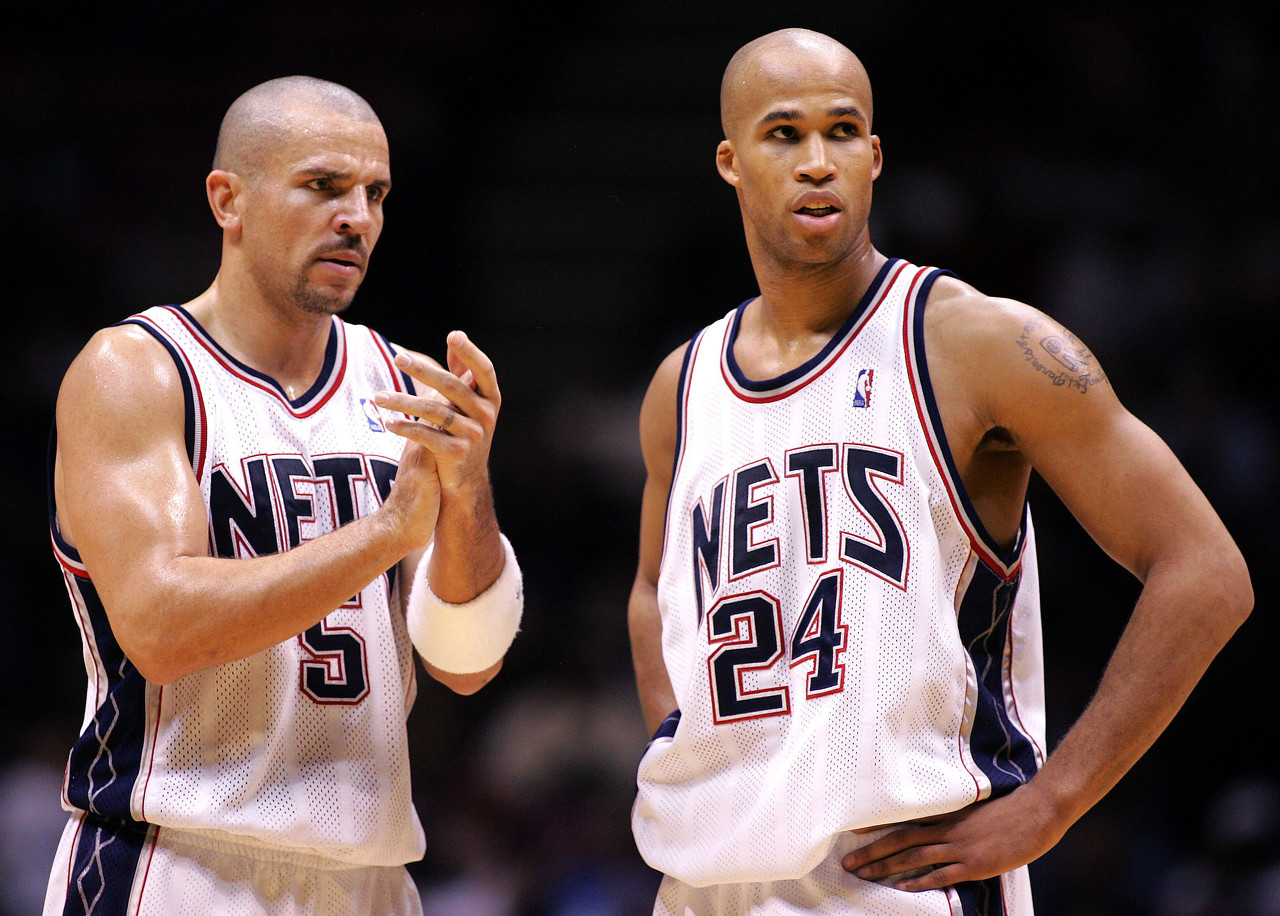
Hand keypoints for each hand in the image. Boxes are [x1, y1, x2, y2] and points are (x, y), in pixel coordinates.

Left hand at [375, 331, 499, 494]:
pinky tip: (389, 424)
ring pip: (435, 412)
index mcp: (490, 398)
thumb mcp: (468, 403)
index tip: (453, 335)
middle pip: (452, 386)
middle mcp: (486, 415)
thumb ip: (462, 372)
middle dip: (423, 371)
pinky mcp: (457, 453)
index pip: (484, 370)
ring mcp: (474, 435)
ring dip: (403, 402)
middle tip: (398, 358)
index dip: (471, 353)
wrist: (464, 480)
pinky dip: (406, 428)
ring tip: (378, 396)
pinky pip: (427, 436)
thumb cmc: (462, 432)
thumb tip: (455, 336)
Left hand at [840, 785, 1063, 891]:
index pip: (904, 818)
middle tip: (849, 862)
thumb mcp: (976, 809)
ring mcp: (960, 847)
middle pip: (900, 839)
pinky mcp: (975, 864)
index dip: (878, 824)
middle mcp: (948, 829)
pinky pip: (942, 875)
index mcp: (947, 814)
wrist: (1037, 811)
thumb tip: (939, 824)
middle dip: (872, 852)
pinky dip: (921, 881)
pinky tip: (903, 887)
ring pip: (914, 857)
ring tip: (864, 875)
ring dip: (886, 867)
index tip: (854, 830)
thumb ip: (956, 817)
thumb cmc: (1010, 809)